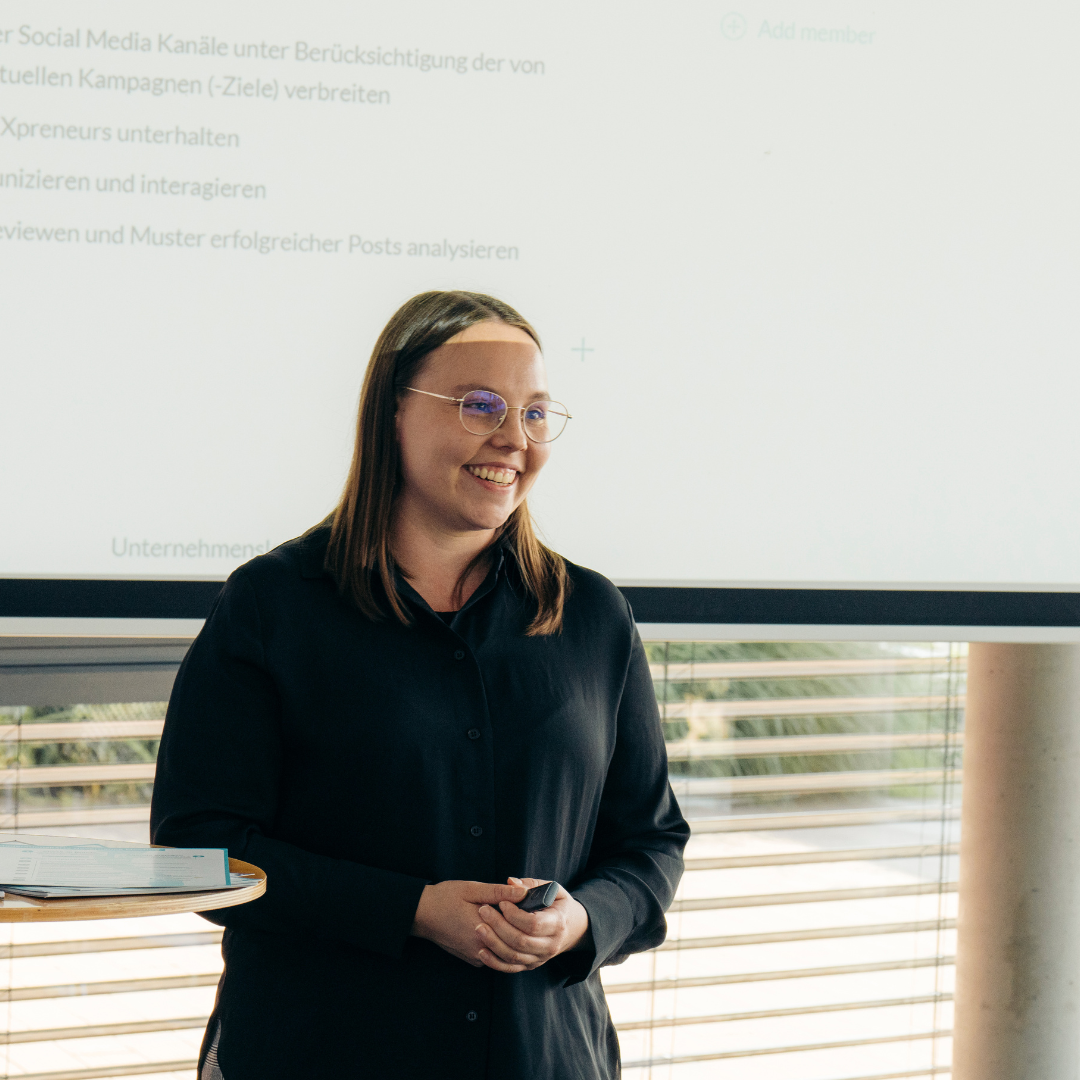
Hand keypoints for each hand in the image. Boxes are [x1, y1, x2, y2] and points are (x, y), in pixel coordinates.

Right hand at [410, 879, 527, 966]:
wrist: (422, 915)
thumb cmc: (445, 898)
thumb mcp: (472, 889)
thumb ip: (498, 892)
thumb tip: (523, 892)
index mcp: (482, 928)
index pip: (516, 925)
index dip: (525, 913)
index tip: (529, 900)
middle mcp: (481, 948)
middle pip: (514, 942)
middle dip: (522, 926)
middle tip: (524, 909)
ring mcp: (477, 956)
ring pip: (506, 952)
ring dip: (513, 937)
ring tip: (514, 918)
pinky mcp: (474, 960)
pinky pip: (495, 955)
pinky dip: (502, 944)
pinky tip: (502, 929)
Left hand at [474, 877, 589, 973]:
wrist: (571, 929)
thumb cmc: (558, 904)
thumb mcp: (552, 889)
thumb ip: (531, 885)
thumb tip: (511, 882)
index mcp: (557, 924)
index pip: (533, 924)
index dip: (514, 915)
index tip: (501, 902)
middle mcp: (550, 945)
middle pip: (520, 941)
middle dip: (498, 926)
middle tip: (483, 910)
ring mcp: (540, 958)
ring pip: (513, 956)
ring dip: (493, 943)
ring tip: (479, 927)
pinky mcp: (530, 965)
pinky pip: (511, 968)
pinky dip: (494, 962)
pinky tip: (481, 952)